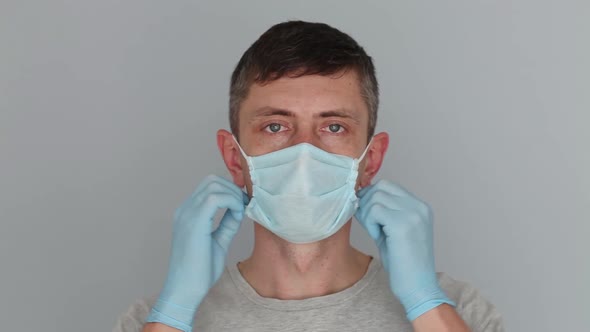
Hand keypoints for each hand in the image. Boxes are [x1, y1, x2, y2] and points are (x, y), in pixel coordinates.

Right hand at [146, 175, 246, 330]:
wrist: (185, 290)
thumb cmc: (199, 272)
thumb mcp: (218, 242)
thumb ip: (226, 225)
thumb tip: (238, 210)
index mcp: (188, 214)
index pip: (208, 187)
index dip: (229, 190)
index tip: (244, 204)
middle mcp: (185, 210)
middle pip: (211, 181)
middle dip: (232, 189)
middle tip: (245, 205)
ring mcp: (187, 215)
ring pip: (214, 185)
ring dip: (233, 195)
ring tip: (242, 211)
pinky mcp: (194, 223)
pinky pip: (215, 199)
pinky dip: (231, 202)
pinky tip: (238, 215)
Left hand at [355, 179, 454, 320]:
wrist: (418, 288)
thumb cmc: (404, 264)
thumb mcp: (393, 231)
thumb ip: (383, 212)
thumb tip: (360, 195)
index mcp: (420, 207)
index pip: (388, 185)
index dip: (371, 196)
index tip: (367, 215)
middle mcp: (419, 207)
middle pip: (380, 187)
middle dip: (367, 203)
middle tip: (369, 225)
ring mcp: (413, 214)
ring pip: (375, 197)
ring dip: (368, 215)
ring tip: (377, 233)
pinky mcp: (403, 224)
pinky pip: (375, 211)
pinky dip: (370, 223)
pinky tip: (378, 237)